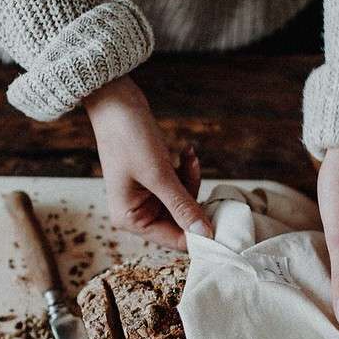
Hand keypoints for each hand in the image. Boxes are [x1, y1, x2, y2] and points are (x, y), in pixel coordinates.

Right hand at [84, 76, 211, 249]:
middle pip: (180, 222)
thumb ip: (183, 206)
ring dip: (191, 181)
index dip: (198, 234)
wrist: (114, 100)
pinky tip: (187, 152)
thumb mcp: (159, 175)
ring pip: (182, 203)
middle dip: (195, 200)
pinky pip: (178, 186)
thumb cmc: (129, 137)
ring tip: (190, 157)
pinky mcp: (153, 182)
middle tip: (201, 175)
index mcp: (130, 219)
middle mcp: (136, 213)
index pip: (173, 239)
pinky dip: (186, 172)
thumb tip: (205, 234)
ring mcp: (145, 197)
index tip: (223, 225)